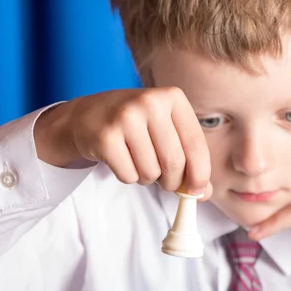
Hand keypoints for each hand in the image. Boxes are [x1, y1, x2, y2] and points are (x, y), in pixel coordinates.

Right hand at [35, 87, 212, 199]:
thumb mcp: (165, 130)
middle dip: (172, 181)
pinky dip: (128, 176)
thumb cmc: (135, 125)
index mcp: (172, 97)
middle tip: (165, 182)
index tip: (197, 190)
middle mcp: (150, 102)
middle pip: (174, 162)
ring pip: (151, 172)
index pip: (196, 144)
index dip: (200, 173)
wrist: (87, 115)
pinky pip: (128, 176)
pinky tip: (121, 159)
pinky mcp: (105, 136)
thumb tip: (203, 193)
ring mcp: (125, 117)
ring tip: (137, 160)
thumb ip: (188, 159)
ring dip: (147, 177)